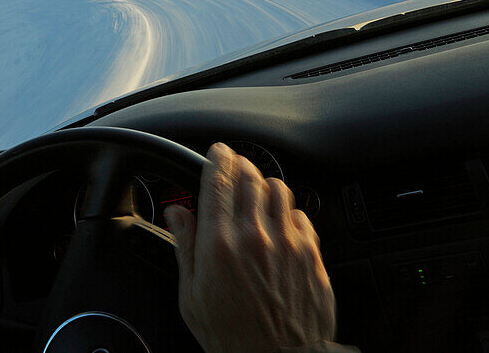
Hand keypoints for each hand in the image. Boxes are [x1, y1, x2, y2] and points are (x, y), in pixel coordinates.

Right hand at [164, 143, 336, 352]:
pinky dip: (288, 213)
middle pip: (250, 175)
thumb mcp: (191, 297)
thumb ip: (184, 247)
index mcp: (219, 245)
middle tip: (233, 171)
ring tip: (256, 197)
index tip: (216, 153)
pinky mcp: (312, 254)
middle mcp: (256, 236)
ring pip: (279, 188)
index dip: (217, 158)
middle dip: (240, 166)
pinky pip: (302, 215)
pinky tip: (279, 226)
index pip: (218, 179)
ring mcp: (288, 243)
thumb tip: (176, 215)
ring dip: (265, 185)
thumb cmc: (232, 339)